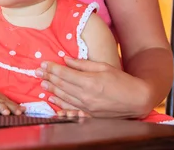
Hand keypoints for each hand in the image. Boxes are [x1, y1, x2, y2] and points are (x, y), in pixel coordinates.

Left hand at [36, 57, 151, 118]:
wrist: (136, 99)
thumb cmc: (121, 80)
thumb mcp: (103, 66)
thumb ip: (83, 64)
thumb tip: (66, 60)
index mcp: (89, 81)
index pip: (64, 73)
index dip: (52, 68)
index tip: (43, 64)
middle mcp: (85, 95)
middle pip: (61, 85)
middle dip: (48, 77)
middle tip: (37, 72)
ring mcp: (87, 107)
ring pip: (63, 97)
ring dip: (51, 90)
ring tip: (42, 84)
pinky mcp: (89, 114)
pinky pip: (70, 110)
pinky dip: (60, 105)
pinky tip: (53, 100)